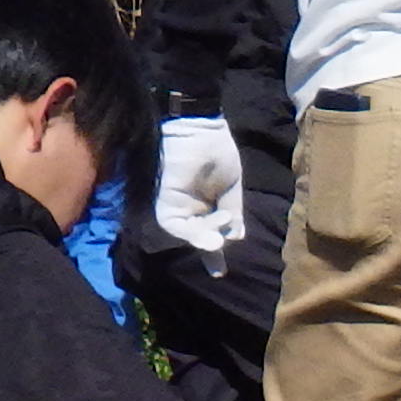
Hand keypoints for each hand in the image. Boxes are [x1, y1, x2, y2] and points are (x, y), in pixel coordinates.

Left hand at [152, 116, 243, 259]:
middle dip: (212, 246)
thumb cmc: (218, 151)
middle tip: (222, 245)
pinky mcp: (165, 200)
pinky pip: (174, 224)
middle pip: (198, 237)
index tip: (219, 273)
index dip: (215, 254)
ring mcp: (177, 205)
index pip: (211, 234)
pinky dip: (191, 233)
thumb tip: (235, 238)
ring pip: (188, 234)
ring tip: (219, 240)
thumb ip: (233, 213)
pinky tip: (210, 236)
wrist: (202, 128)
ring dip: (204, 239)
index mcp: (206, 206)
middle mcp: (189, 209)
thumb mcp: (232, 188)